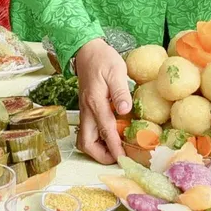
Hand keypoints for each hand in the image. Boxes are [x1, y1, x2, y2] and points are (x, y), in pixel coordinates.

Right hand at [74, 38, 130, 163]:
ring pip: (85, 139)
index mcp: (95, 102)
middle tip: (119, 156)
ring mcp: (85, 110)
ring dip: (98, 148)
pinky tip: (112, 134)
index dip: (114, 147)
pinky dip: (98, 138)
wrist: (86, 50)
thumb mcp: (116, 71)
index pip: (105, 131)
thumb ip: (120, 91)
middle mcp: (87, 110)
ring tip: (117, 148)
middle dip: (100, 155)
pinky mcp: (86, 109)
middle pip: (86, 142)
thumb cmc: (102, 59)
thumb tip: (125, 110)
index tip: (124, 159)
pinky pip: (89, 130)